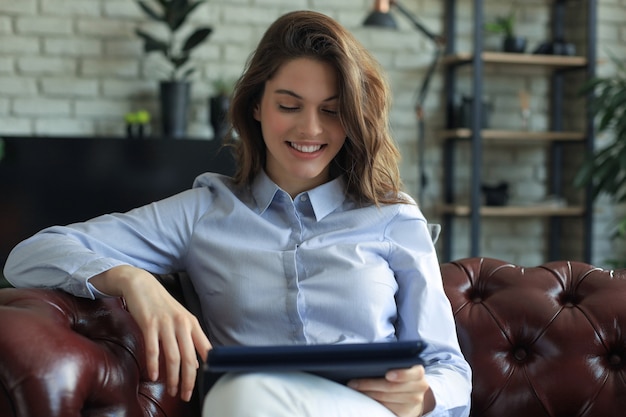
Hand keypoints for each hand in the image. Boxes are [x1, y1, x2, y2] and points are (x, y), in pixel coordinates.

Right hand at [90, 265, 211, 401]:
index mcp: (192, 323)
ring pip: (173, 357)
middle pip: (190, 358)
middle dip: (189, 380)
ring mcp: (166, 324)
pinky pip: (153, 350)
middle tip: (186, 395)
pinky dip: (154, 365)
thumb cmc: (161, 305)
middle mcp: (182, 324)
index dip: (206, 369)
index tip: (203, 383)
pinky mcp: (149, 324)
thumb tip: (196, 363)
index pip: (205, 349)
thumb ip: (189, 339)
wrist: (141, 284)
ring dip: (173, 378)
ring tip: (172, 390)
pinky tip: (154, 377)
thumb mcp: (180, 319)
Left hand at [347, 365, 433, 416]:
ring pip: (386, 398)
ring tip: (354, 388)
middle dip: (370, 384)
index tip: (388, 375)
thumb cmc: (401, 375)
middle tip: (353, 382)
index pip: (414, 372)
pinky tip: (363, 397)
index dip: (401, 374)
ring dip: (367, 393)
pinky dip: (373, 402)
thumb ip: (392, 361)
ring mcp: (413, 402)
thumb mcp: (401, 365)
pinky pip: (386, 408)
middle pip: (392, 387)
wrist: (412, 394)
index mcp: (418, 372)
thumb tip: (368, 358)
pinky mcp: (406, 413)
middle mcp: (419, 388)